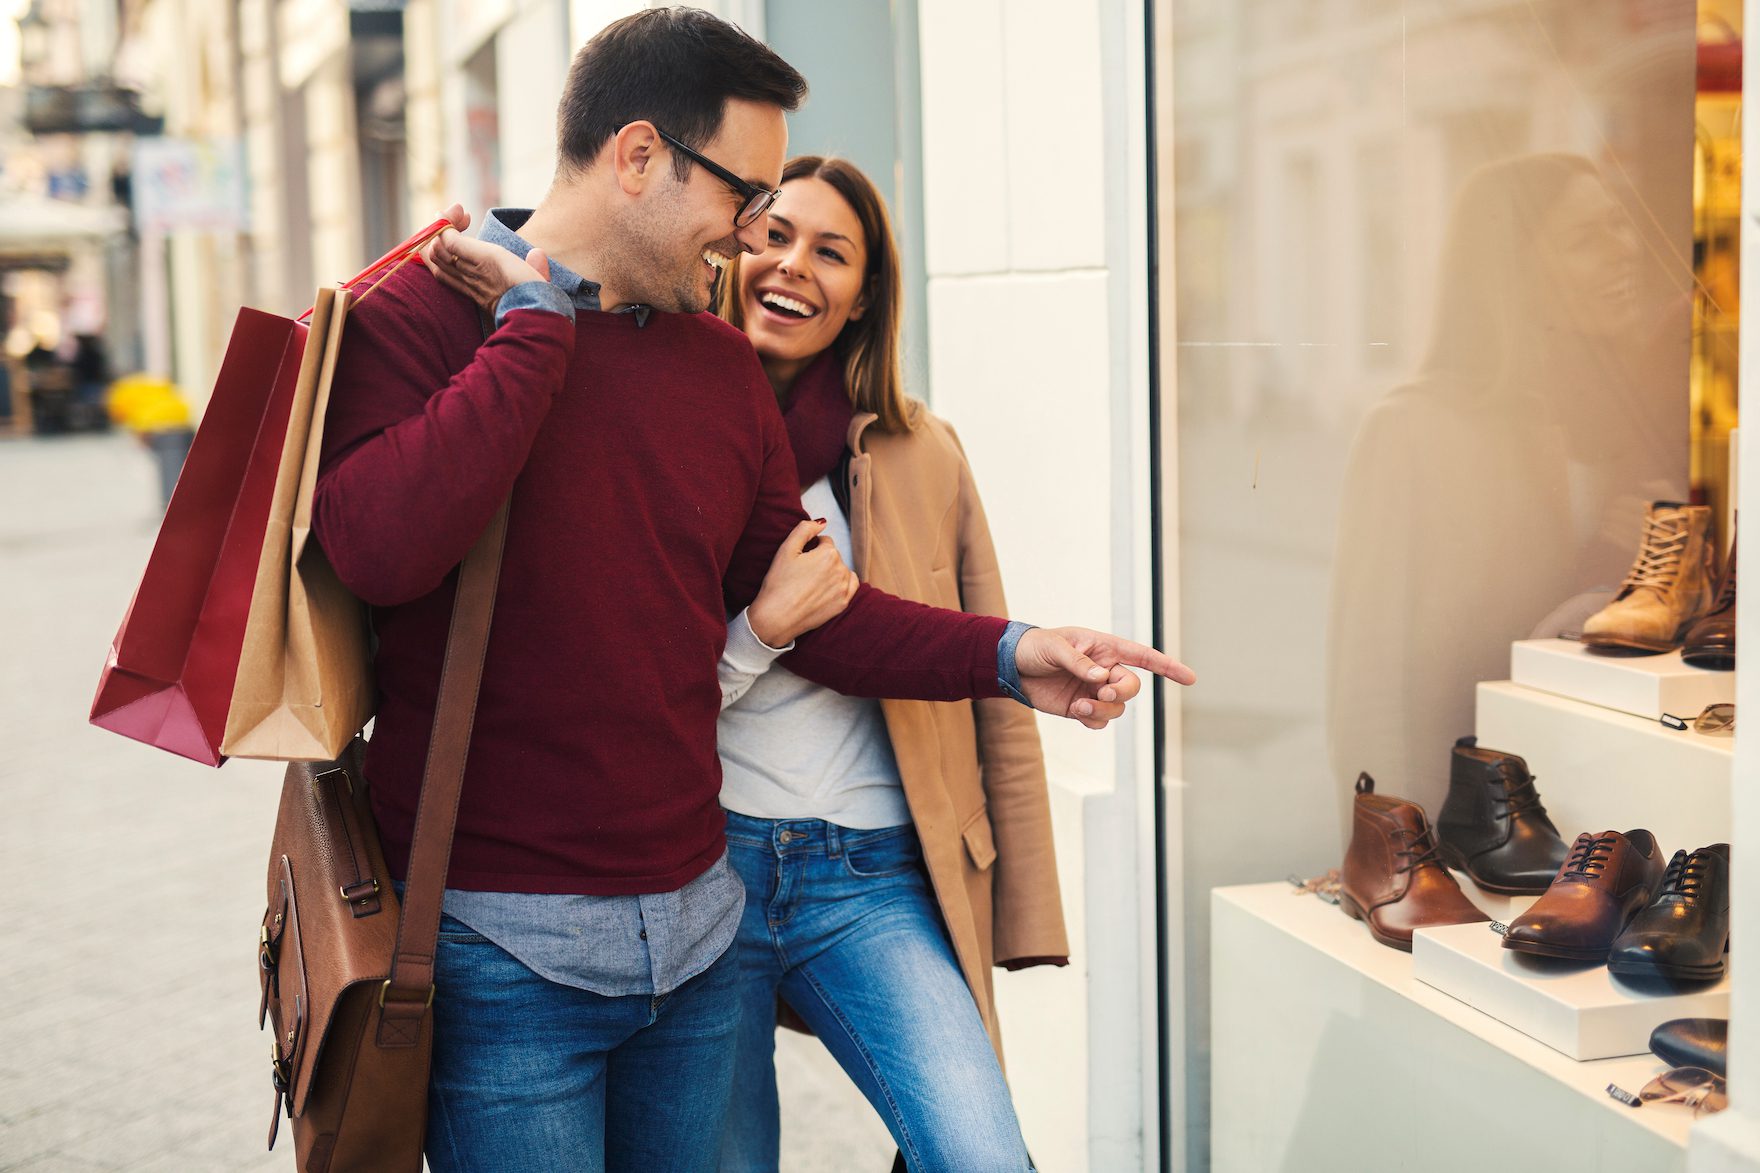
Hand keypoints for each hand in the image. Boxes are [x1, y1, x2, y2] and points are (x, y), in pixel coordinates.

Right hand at [420, 202, 549, 313]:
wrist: (540, 313)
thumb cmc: (540, 302)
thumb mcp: (533, 283)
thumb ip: (535, 267)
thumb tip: (538, 253)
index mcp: (475, 289)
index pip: (443, 268)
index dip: (443, 247)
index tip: (463, 231)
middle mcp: (467, 281)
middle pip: (434, 257)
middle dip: (438, 233)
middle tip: (461, 217)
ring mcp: (472, 272)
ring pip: (436, 250)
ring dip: (443, 225)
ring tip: (459, 213)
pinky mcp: (482, 260)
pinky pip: (451, 241)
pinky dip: (448, 224)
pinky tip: (457, 212)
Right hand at [748, 519, 860, 646]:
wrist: (776, 617)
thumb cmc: (779, 582)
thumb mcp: (786, 549)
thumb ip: (805, 529)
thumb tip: (823, 522)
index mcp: (829, 554)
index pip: (824, 542)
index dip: (810, 548)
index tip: (799, 560)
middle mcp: (841, 570)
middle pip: (833, 556)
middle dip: (821, 560)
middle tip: (802, 573)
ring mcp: (843, 588)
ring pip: (842, 570)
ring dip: (831, 571)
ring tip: (811, 582)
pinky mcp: (843, 604)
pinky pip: (850, 586)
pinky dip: (842, 583)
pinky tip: (827, 588)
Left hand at [1014, 627, 1195, 729]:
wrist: (1012, 666)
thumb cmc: (1035, 647)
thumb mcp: (1055, 647)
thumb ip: (1079, 662)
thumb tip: (1100, 678)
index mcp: (1104, 648)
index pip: (1142, 657)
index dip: (1167, 667)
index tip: (1190, 678)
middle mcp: (1104, 670)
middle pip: (1131, 688)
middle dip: (1120, 693)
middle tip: (1101, 693)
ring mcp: (1093, 691)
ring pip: (1116, 708)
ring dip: (1102, 709)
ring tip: (1079, 704)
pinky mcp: (1081, 708)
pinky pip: (1099, 721)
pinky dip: (1092, 719)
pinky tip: (1076, 710)